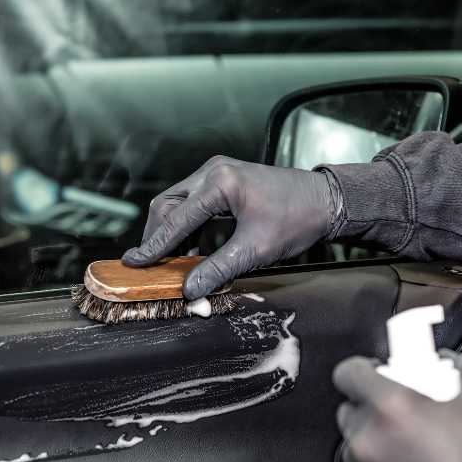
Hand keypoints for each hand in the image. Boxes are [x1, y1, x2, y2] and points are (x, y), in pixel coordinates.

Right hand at [122, 156, 340, 299]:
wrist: (326, 201)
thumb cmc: (297, 219)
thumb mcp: (255, 250)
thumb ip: (218, 269)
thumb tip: (190, 289)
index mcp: (220, 182)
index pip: (175, 219)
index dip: (154, 245)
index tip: (135, 263)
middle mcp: (213, 171)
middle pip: (168, 205)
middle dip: (156, 236)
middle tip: (148, 264)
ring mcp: (217, 172)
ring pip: (177, 201)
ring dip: (169, 230)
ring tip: (165, 259)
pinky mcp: (223, 179)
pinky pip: (192, 201)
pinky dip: (184, 223)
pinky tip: (187, 247)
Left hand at [333, 351, 461, 461]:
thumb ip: (452, 366)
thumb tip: (438, 362)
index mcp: (391, 405)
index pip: (348, 374)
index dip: (363, 375)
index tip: (374, 381)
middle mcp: (368, 441)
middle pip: (350, 414)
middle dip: (373, 416)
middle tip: (407, 427)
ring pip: (356, 455)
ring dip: (378, 454)